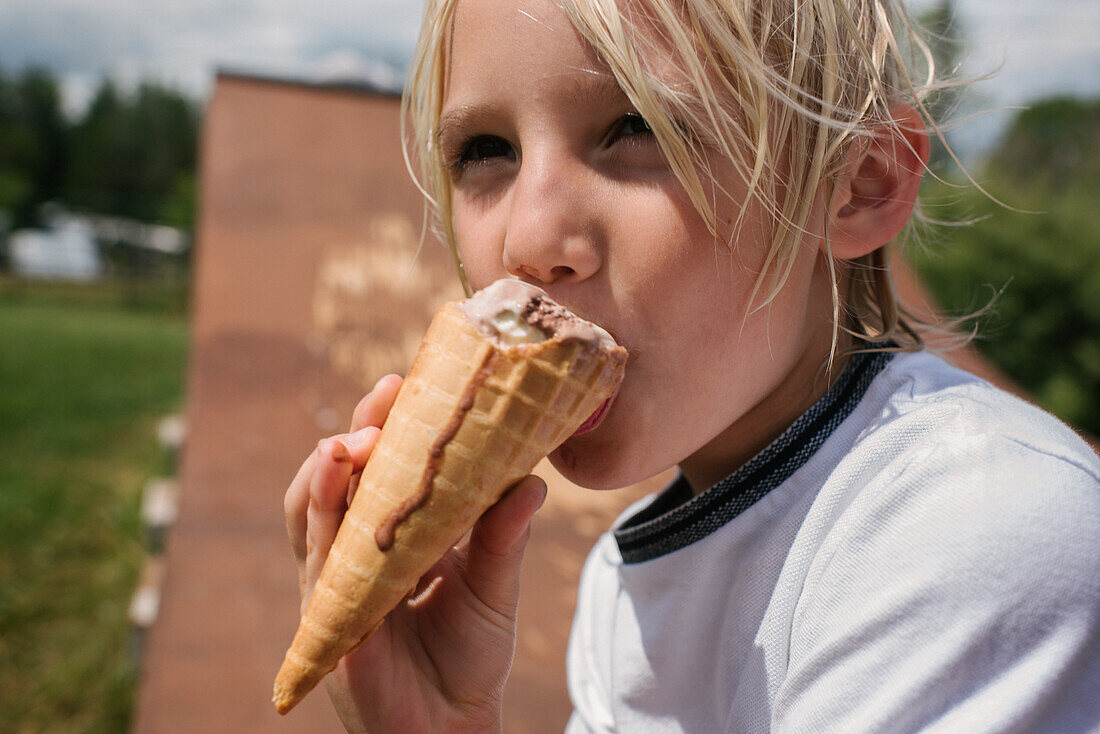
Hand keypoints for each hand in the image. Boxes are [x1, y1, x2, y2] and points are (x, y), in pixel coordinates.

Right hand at [284, 374, 546, 732]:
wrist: (453, 729)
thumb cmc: (470, 657)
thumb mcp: (495, 589)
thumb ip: (505, 538)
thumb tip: (532, 481)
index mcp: (400, 531)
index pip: (386, 465)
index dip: (391, 423)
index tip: (411, 381)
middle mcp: (361, 547)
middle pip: (344, 475)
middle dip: (359, 429)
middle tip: (387, 394)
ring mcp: (339, 577)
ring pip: (313, 509)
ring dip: (327, 467)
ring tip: (352, 439)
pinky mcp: (329, 611)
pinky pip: (316, 557)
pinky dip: (320, 514)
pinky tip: (333, 478)